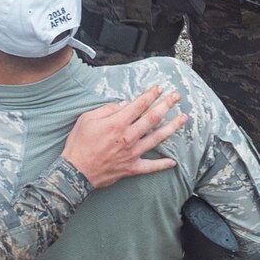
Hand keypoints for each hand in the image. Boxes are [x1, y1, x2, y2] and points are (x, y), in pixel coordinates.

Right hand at [62, 85, 185, 187]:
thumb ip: (107, 109)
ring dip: (172, 127)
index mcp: (117, 123)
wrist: (76, 172)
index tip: (160, 88)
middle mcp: (128, 137)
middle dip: (166, 104)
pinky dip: (162, 165)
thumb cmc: (79, 144)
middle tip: (177, 96)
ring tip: (183, 118)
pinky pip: (151, 167)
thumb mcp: (87, 119)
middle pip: (153, 118)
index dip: (151, 95)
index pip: (139, 105)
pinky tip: (173, 162)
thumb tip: (125, 104)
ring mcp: (132, 153)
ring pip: (157, 138)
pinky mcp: (132, 168)